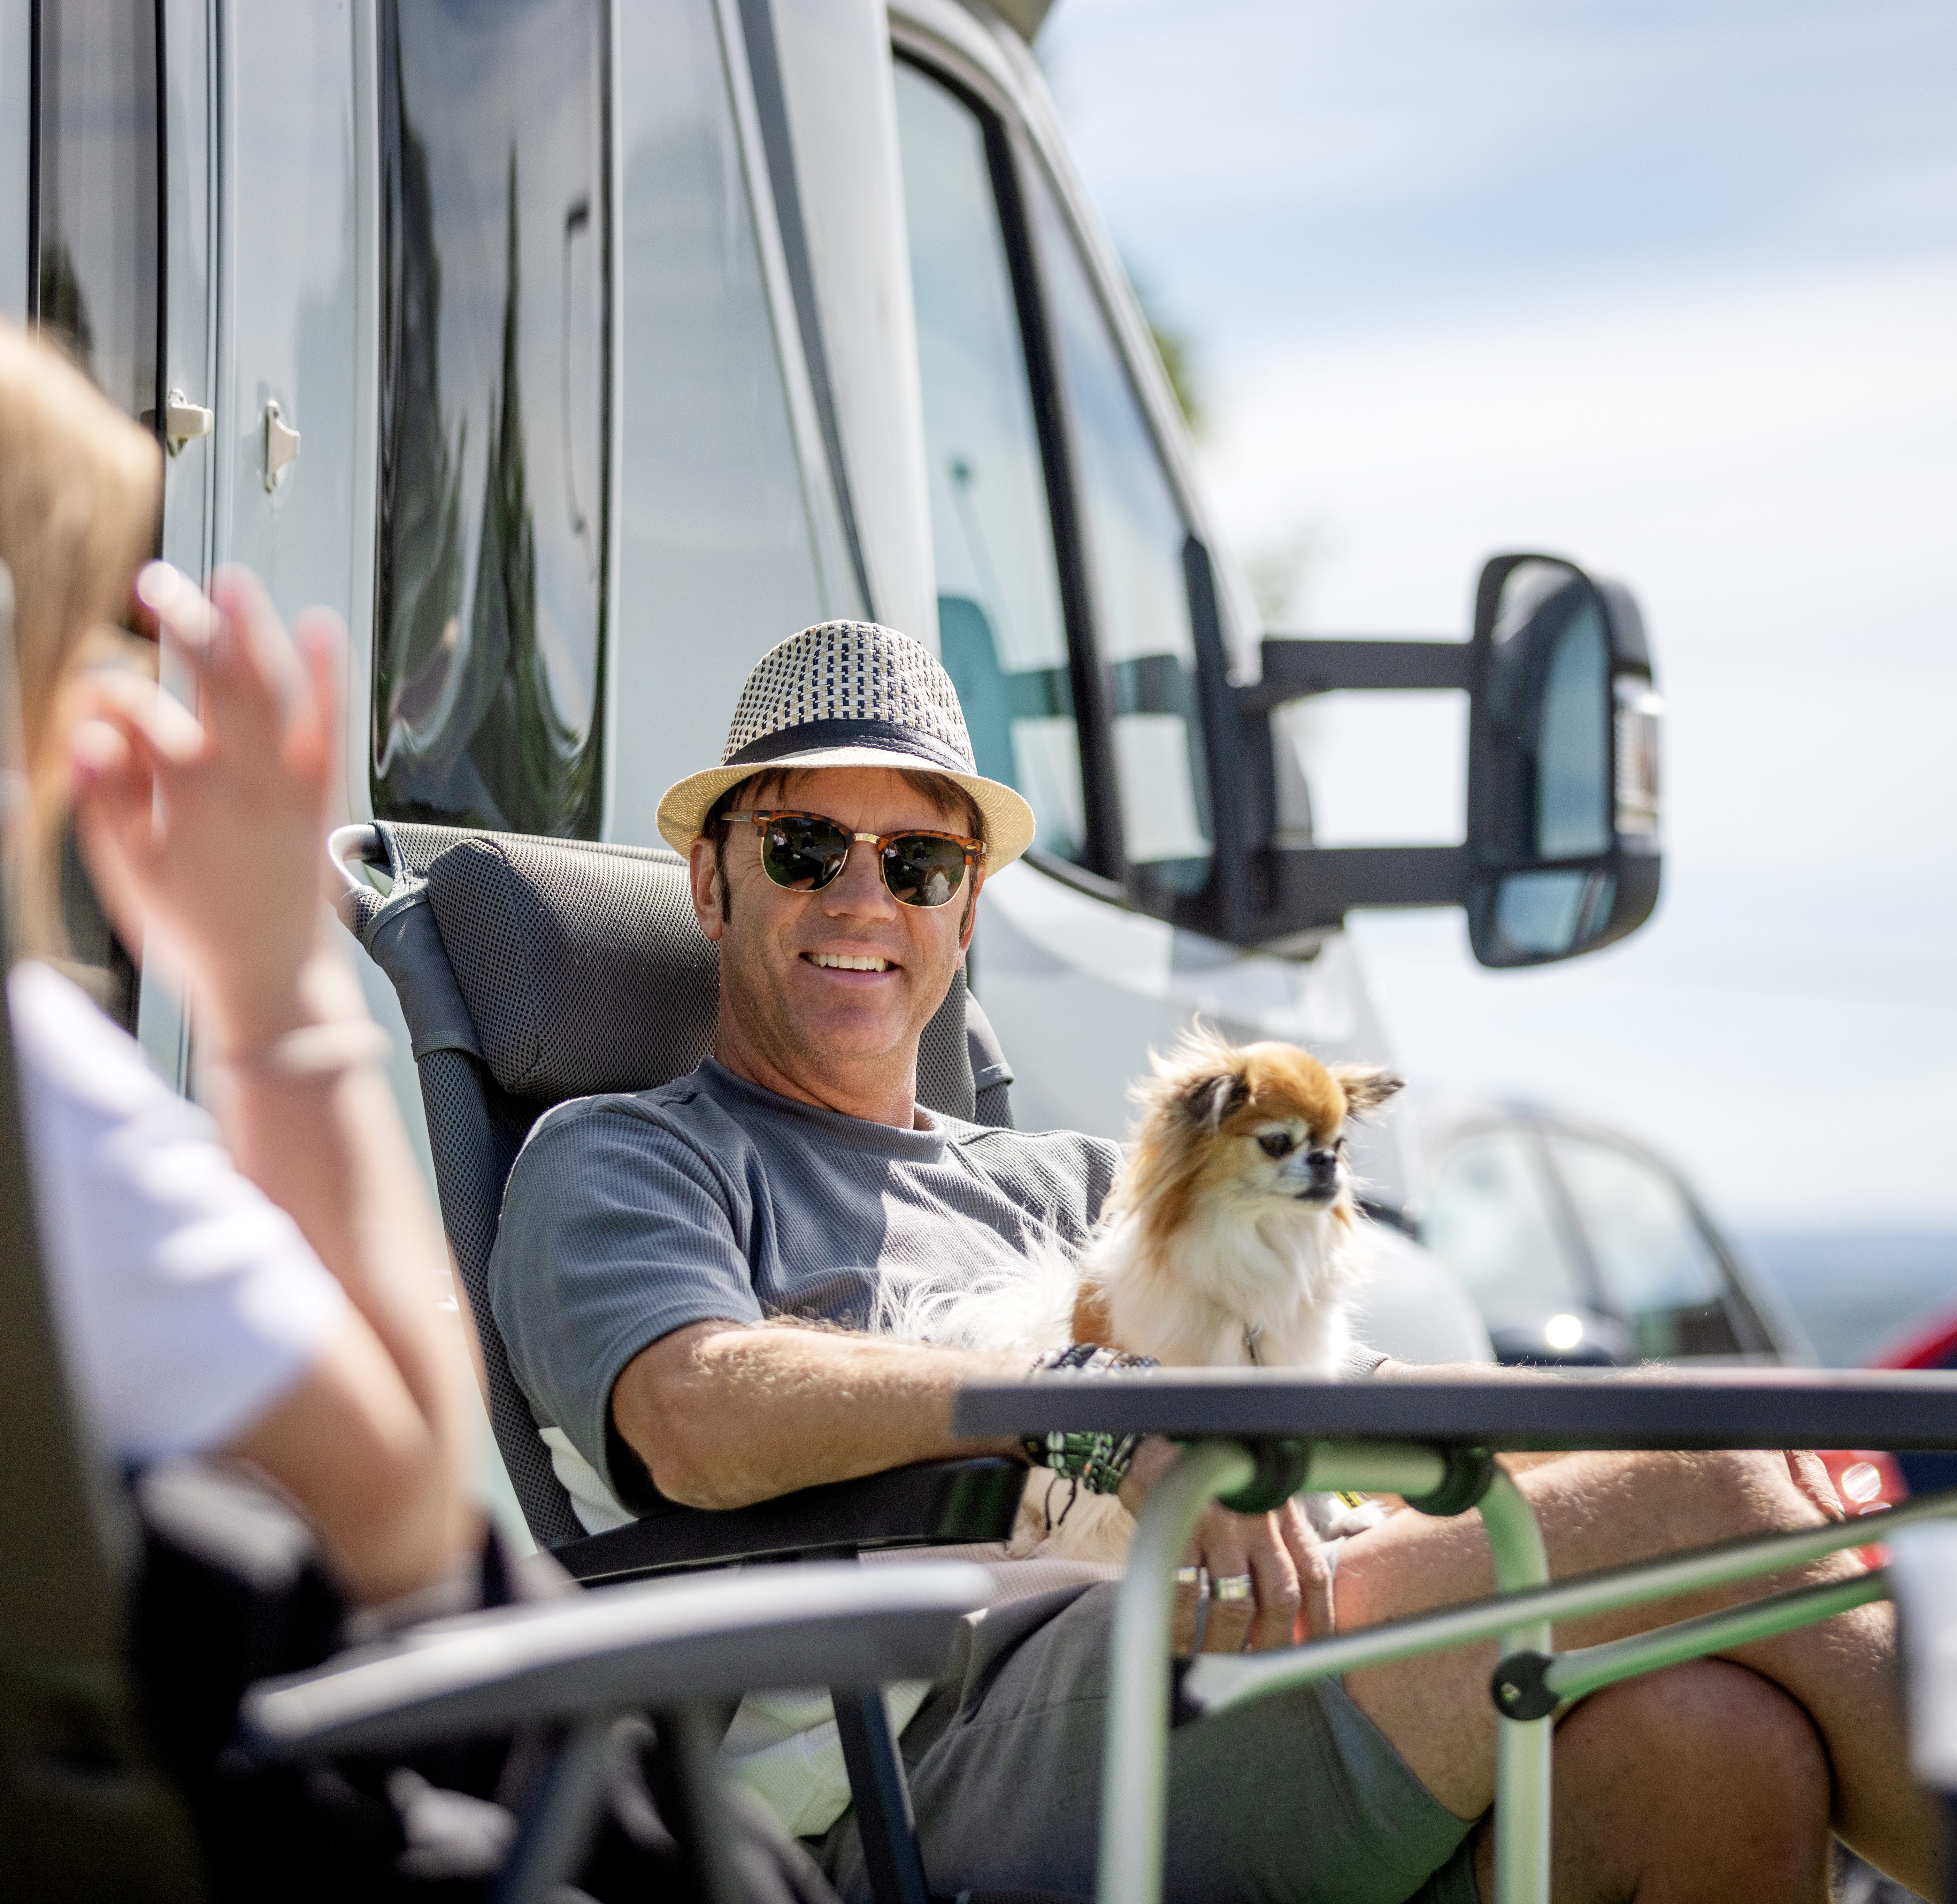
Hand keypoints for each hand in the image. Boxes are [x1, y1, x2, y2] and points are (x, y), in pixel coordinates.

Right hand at [69, 563, 352, 1054]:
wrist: (272, 980)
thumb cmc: (195, 931)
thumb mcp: (128, 874)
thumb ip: (103, 805)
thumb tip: (86, 738)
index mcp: (180, 797)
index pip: (135, 716)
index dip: (109, 693)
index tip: (98, 691)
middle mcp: (238, 782)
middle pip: (205, 685)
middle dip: (181, 625)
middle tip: (156, 581)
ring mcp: (287, 786)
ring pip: (267, 692)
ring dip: (250, 632)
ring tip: (233, 582)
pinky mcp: (325, 796)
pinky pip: (331, 725)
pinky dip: (327, 675)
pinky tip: (322, 625)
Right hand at [1121, 1438, 1334, 1653]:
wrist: (1162, 1427)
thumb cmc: (1209, 1465)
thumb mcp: (1252, 1490)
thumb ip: (1272, 1532)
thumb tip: (1286, 1594)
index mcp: (1281, 1510)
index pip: (1313, 1572)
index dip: (1319, 1617)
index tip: (1312, 1649)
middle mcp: (1258, 1519)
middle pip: (1281, 1596)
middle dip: (1274, 1641)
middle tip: (1260, 1666)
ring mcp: (1220, 1526)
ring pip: (1236, 1603)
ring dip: (1227, 1643)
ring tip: (1216, 1665)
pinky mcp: (1181, 1529)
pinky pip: (1185, 1592)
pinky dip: (1182, 1626)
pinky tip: (1178, 1644)